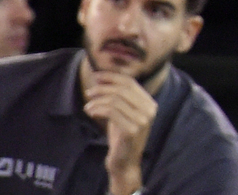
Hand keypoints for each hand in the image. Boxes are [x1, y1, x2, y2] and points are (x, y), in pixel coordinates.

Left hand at [83, 72, 156, 194]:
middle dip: (103, 87)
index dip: (112, 77)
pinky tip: (90, 112)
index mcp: (150, 103)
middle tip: (89, 91)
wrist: (125, 161)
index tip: (97, 76)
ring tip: (88, 106)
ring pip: (116, 100)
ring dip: (98, 100)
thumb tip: (102, 78)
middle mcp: (150, 109)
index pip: (131, 82)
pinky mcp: (132, 130)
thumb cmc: (121, 136)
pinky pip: (112, 112)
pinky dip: (98, 109)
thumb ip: (119, 98)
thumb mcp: (123, 113)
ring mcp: (142, 120)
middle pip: (123, 89)